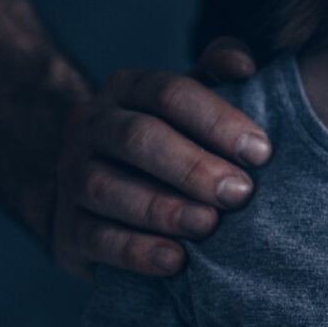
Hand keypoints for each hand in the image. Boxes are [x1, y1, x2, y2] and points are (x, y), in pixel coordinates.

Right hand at [51, 37, 269, 277]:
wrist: (103, 195)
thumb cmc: (171, 140)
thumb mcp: (193, 102)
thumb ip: (218, 74)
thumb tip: (244, 64)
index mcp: (128, 88)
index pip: (171, 93)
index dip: (218, 120)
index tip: (261, 152)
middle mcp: (91, 125)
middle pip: (138, 138)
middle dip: (193, 166)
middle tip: (241, 193)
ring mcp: (71, 176)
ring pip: (107, 188)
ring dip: (163, 209)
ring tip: (208, 225)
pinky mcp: (66, 228)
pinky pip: (94, 239)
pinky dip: (135, 251)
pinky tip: (175, 262)